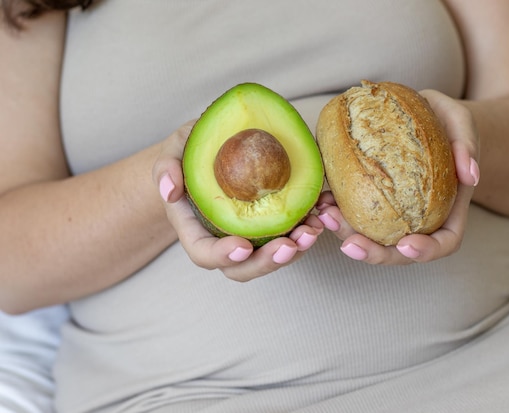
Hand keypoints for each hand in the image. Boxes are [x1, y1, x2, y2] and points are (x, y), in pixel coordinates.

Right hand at [152, 120, 323, 281]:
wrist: (216, 149)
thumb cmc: (193, 152)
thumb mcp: (175, 149)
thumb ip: (166, 166)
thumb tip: (169, 190)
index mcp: (194, 229)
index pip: (203, 253)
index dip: (221, 256)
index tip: (241, 247)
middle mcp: (223, 240)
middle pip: (242, 268)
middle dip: (266, 262)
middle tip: (289, 246)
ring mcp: (250, 237)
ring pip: (271, 258)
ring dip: (294, 250)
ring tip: (312, 231)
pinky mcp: (274, 226)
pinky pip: (290, 238)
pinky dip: (306, 230)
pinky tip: (321, 215)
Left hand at [317, 89, 479, 264]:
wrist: (424, 117)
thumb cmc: (447, 123)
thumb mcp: (462, 123)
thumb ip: (468, 145)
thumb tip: (470, 174)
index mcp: (448, 212)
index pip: (444, 242)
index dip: (426, 251)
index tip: (407, 245)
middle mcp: (419, 221)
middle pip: (400, 252)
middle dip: (374, 254)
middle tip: (350, 244)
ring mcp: (393, 215)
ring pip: (371, 238)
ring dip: (346, 234)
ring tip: (325, 216)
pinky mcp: (370, 202)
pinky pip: (353, 214)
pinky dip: (336, 211)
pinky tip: (321, 200)